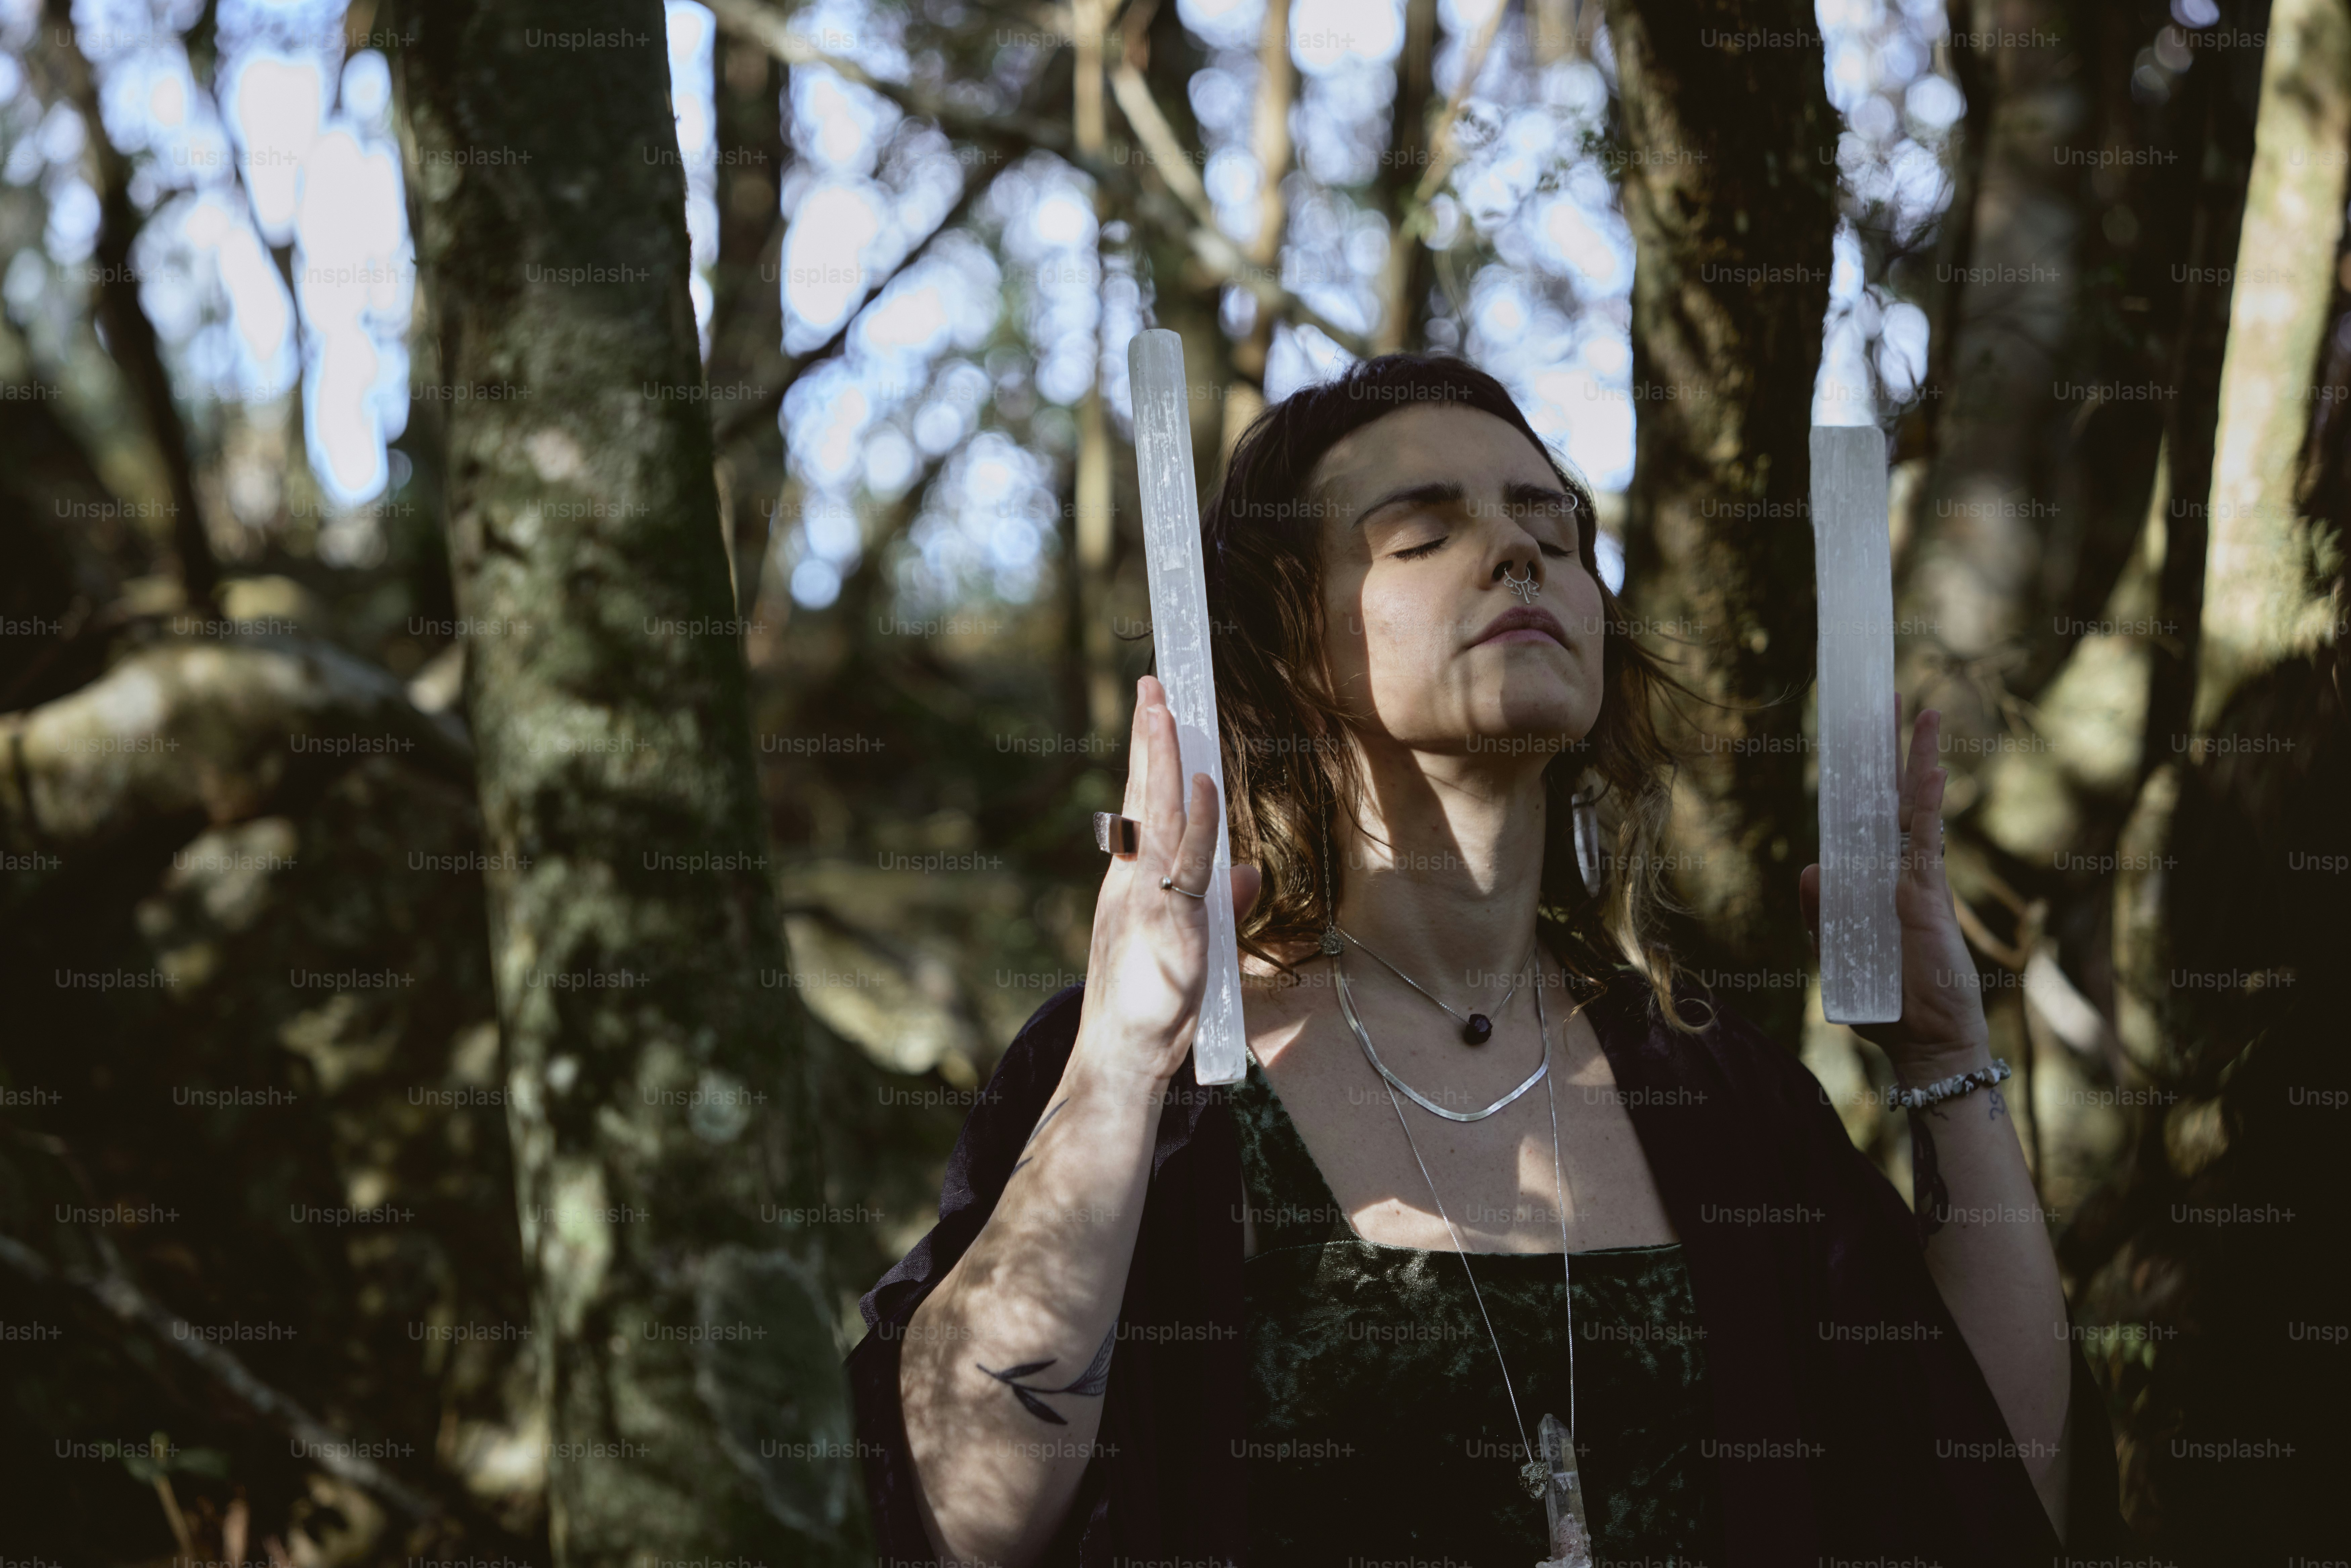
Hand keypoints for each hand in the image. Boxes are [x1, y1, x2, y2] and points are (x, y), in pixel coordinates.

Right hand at [1072, 676, 1261, 1090]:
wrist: (1122, 1060)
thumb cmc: (1152, 1010)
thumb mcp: (1197, 948)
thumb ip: (1221, 905)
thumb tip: (1249, 872)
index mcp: (1131, 884)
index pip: (1141, 807)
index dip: (1148, 759)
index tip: (1155, 714)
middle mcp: (1132, 881)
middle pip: (1142, 795)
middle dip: (1149, 738)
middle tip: (1153, 684)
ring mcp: (1147, 896)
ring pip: (1158, 813)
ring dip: (1163, 757)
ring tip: (1165, 705)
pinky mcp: (1169, 919)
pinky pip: (1186, 859)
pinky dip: (1196, 817)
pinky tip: (1202, 780)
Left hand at [1799, 700, 1989, 1083]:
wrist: (1923, 1039)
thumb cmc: (1884, 1000)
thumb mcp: (1837, 952)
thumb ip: (1818, 913)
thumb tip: (1809, 869)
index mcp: (1870, 879)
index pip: (1861, 816)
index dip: (1858, 778)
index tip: (1853, 737)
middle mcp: (1894, 869)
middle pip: (1888, 796)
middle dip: (1887, 748)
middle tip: (1886, 696)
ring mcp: (1913, 876)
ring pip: (1913, 805)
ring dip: (1917, 758)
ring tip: (1922, 710)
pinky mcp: (1926, 892)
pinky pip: (1926, 838)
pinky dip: (1926, 804)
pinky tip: (1933, 769)